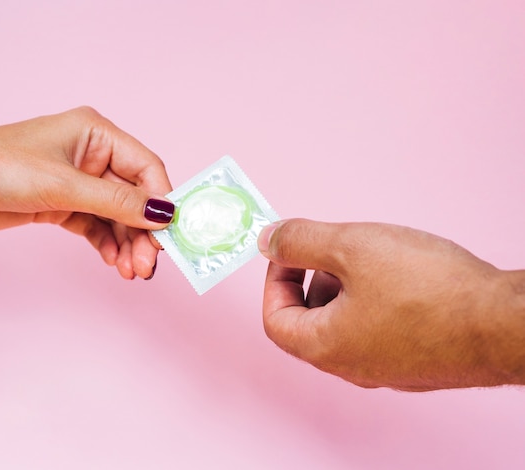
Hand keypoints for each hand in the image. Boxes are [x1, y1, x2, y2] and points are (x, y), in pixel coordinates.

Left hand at [0, 106, 173, 279]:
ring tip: (131, 271)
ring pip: (117, 215)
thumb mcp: (64, 185)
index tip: (170, 234)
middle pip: (135, 196)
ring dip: (127, 243)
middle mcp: (92, 155)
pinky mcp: (63, 204)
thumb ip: (117, 201)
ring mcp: (78, 182)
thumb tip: (163, 214)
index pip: (147, 168)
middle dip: (143, 232)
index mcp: (97, 134)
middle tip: (147, 264)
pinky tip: (113, 262)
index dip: (161, 201)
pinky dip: (107, 244)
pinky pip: (97, 226)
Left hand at [258, 218, 524, 390]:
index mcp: (325, 347)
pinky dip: (372, 302)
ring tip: (367, 258)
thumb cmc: (428, 289)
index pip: (275, 319)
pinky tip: (399, 278)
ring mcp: (386, 370)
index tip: (291, 251)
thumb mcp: (351, 247)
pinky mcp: (417, 364)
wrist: (504, 323)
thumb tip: (267, 239)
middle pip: (309, 324)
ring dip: (342, 289)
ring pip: (344, 326)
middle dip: (310, 281)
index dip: (275, 280)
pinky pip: (377, 332)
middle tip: (330, 250)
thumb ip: (301, 241)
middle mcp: (352, 368)